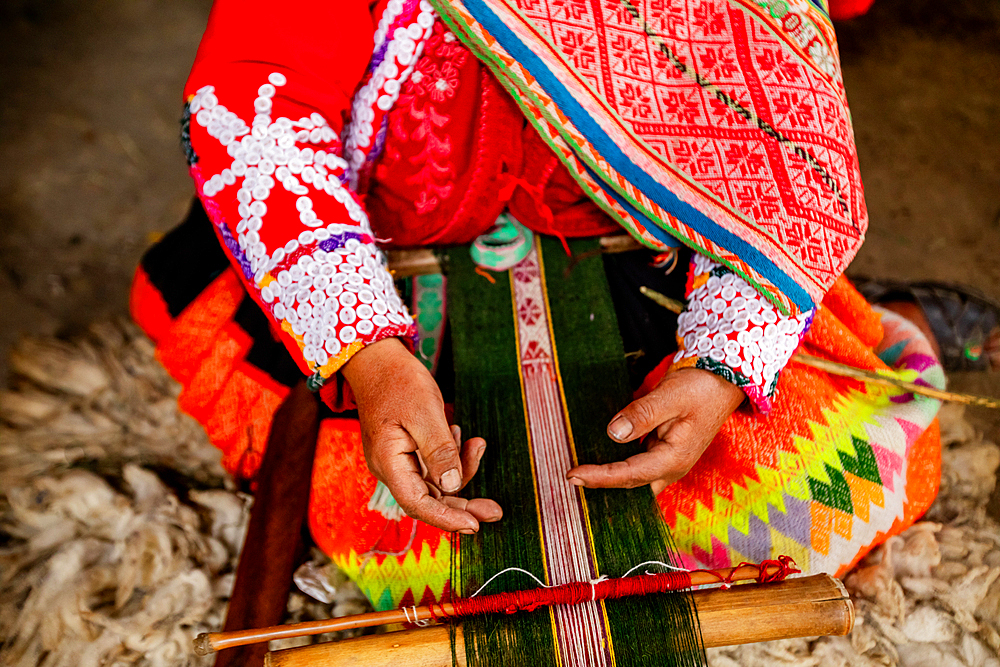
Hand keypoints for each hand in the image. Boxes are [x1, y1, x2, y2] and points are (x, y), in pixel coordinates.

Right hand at [341, 337, 501, 532]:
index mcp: (389, 462)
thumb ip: (439, 451)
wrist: (379, 361)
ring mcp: (399, 461)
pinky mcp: (408, 452)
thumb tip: (453, 486)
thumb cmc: (399, 382)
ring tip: (477, 445)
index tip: (474, 525)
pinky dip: (453, 457)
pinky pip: (434, 467)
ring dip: (461, 472)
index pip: (418, 504)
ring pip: (435, 484)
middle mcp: (392, 468)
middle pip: (429, 500)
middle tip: (495, 510)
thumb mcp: (425, 413)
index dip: (446, 518)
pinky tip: (462, 437)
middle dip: (462, 505)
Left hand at [566, 368, 743, 493]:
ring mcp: (668, 461)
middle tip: (570, 478)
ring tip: (578, 473)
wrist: (722, 381)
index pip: (631, 474)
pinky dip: (617, 465)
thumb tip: (614, 433)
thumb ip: (642, 414)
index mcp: (675, 458)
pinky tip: (598, 458)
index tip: (573, 475)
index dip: (601, 477)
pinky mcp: (663, 452)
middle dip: (602, 485)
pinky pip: (637, 465)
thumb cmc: (701, 387)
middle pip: (631, 484)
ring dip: (609, 477)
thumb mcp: (670, 395)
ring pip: (633, 478)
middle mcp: (672, 466)